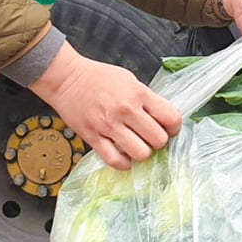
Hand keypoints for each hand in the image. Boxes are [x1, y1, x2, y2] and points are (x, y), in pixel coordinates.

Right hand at [31, 45, 182, 170]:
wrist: (67, 78)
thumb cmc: (98, 77)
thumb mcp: (129, 80)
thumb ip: (146, 99)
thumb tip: (163, 118)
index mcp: (138, 94)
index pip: (171, 118)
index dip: (174, 127)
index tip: (168, 128)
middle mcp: (126, 110)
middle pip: (158, 139)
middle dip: (158, 141)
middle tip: (151, 137)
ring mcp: (109, 126)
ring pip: (141, 153)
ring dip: (142, 152)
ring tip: (137, 146)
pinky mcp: (94, 138)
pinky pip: (115, 161)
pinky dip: (124, 163)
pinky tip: (124, 156)